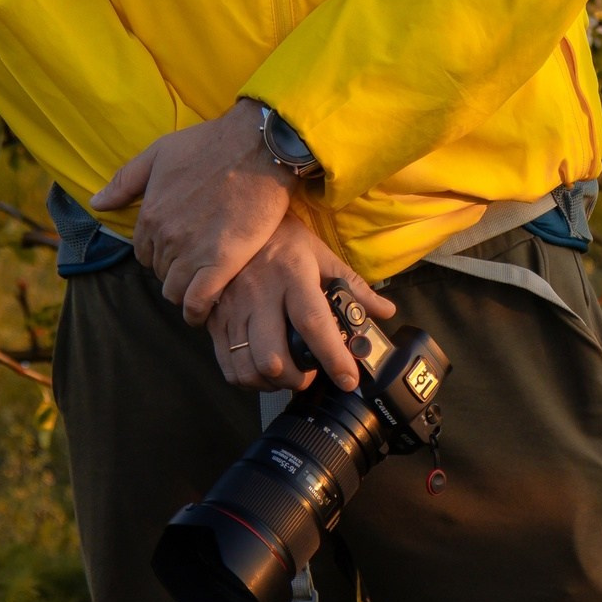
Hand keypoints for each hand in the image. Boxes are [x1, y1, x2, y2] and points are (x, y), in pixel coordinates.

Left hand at [90, 101, 291, 323]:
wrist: (256, 147)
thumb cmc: (210, 145)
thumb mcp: (159, 152)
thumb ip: (126, 181)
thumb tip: (96, 203)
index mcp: (150, 214)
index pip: (143, 253)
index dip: (159, 252)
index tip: (178, 247)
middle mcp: (165, 237)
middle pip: (159, 271)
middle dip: (174, 268)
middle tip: (196, 259)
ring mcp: (192, 252)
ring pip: (175, 291)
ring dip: (185, 289)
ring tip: (202, 281)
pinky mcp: (221, 263)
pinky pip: (197, 303)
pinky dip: (197, 311)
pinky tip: (203, 310)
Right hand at [209, 215, 395, 394]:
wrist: (237, 218)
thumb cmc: (285, 239)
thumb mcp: (321, 254)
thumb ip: (353, 286)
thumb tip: (386, 311)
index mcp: (293, 274)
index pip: (314, 322)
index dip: (333, 357)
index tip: (348, 379)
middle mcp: (260, 293)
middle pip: (273, 357)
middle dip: (296, 379)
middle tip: (309, 374)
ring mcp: (233, 307)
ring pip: (249, 367)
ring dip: (272, 383)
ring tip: (286, 375)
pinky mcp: (214, 318)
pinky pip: (228, 365)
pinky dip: (247, 379)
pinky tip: (262, 371)